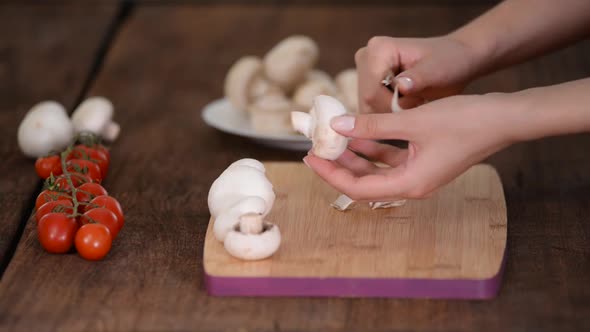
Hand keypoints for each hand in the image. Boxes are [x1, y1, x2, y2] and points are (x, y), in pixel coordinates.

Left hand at [303, 93, 515, 199]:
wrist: (503, 118)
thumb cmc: (465, 121)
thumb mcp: (412, 122)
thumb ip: (372, 126)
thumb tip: (338, 126)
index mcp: (409, 183)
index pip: (357, 188)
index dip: (331, 175)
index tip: (311, 158)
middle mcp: (412, 185)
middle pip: (364, 182)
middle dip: (339, 165)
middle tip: (317, 147)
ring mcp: (418, 174)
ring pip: (376, 170)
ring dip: (355, 156)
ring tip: (333, 138)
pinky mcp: (423, 161)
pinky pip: (390, 160)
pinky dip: (373, 148)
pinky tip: (359, 133)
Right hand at [355, 35, 483, 112]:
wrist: (454, 58)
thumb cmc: (449, 61)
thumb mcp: (439, 70)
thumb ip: (419, 78)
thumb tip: (400, 86)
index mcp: (379, 49)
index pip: (372, 92)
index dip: (393, 106)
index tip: (419, 103)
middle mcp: (365, 57)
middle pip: (367, 101)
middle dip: (392, 110)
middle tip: (419, 104)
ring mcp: (364, 70)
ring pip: (367, 107)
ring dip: (391, 114)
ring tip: (415, 103)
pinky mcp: (367, 82)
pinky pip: (370, 108)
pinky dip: (389, 114)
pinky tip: (407, 105)